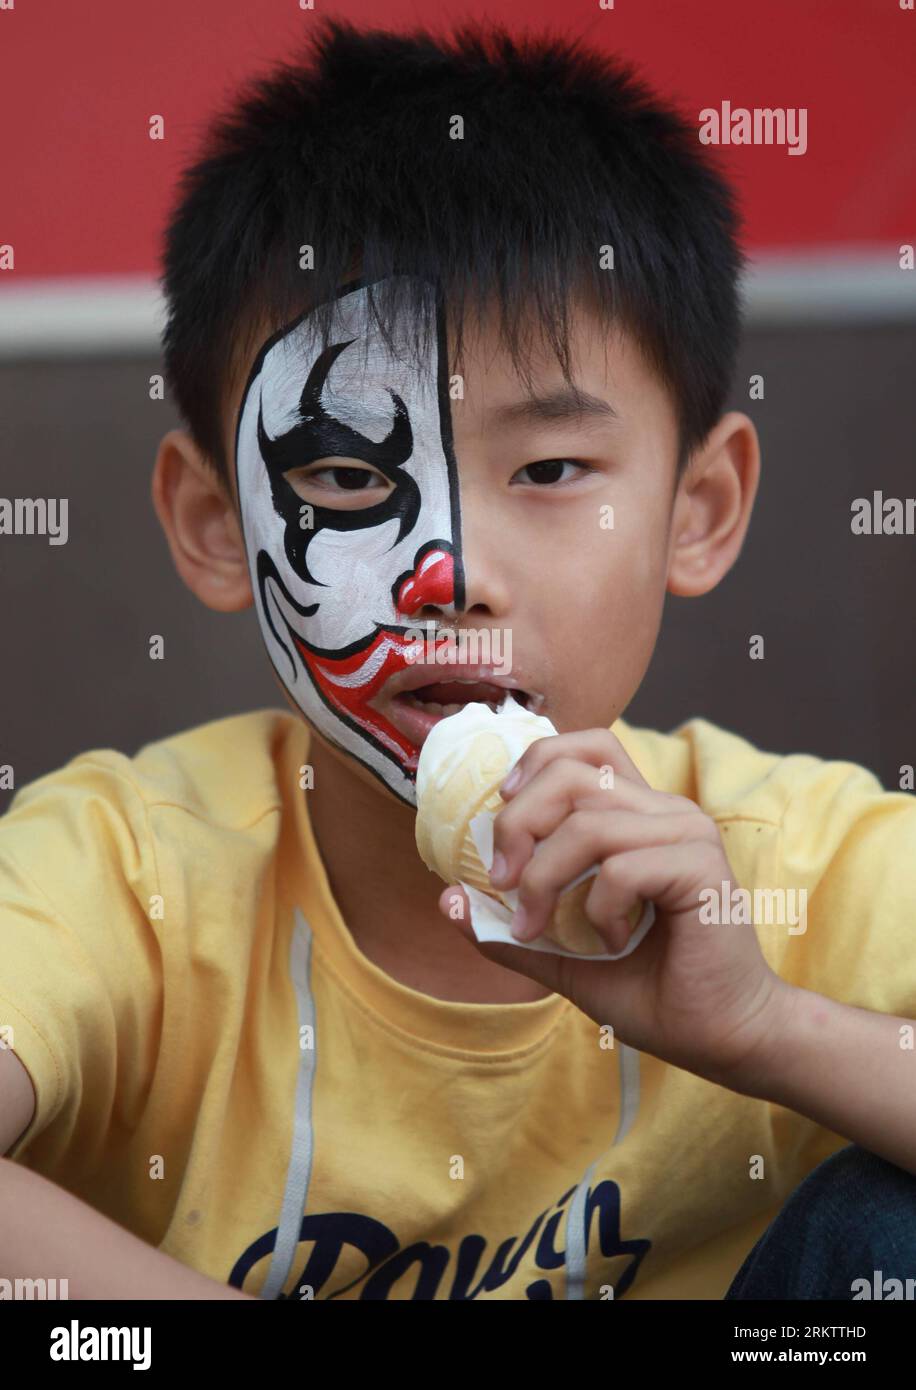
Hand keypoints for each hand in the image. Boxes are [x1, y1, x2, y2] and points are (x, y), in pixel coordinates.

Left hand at [437, 727, 793, 1094]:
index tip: (501, 809)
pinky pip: (622, 867)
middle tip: (500, 881)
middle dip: (519, 823)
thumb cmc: (653, 991)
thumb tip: (447, 900)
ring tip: (541, 927)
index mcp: (641, 816)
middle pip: (573, 775)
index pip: (588, 748)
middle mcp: (666, 813)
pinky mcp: (702, 869)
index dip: (537, 762)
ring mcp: (688, 836)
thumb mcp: (563, 958)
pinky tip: (613, 941)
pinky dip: (598, 909)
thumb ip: (511, 929)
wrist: (721, 1037)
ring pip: (589, 822)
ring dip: (545, 879)